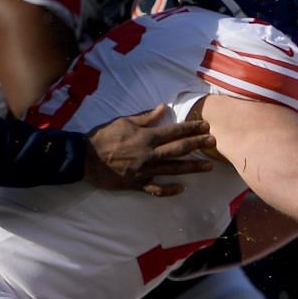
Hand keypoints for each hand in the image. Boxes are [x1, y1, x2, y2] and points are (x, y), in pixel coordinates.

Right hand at [83, 105, 216, 196]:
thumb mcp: (123, 121)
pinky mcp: (137, 184)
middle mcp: (149, 154)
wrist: (83, 158)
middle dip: (198, 145)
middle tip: (214, 142)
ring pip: (173, 169)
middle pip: (179, 149)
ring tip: (209, 166)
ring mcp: (145, 171)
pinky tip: (182, 188)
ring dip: (192, 168)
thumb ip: (145, 117)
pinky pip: (156, 189)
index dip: (191, 128)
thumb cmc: (102, 137)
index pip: (174, 131)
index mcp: (146, 137)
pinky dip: (169, 190)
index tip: (206, 126)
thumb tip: (163, 108)